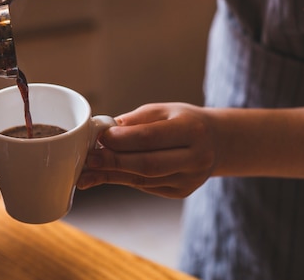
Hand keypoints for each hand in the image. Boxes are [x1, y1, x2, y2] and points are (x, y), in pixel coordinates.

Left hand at [77, 103, 217, 198]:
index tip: (100, 137)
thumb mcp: (162, 111)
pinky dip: (123, 179)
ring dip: (112, 175)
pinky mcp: (181, 192)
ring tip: (87, 171)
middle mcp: (196, 157)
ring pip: (144, 179)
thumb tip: (102, 131)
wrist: (216, 142)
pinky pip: (146, 186)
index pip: (150, 137)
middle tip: (89, 159)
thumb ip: (134, 121)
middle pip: (147, 164)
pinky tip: (104, 175)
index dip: (122, 139)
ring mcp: (190, 179)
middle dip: (113, 162)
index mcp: (192, 130)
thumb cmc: (182, 121)